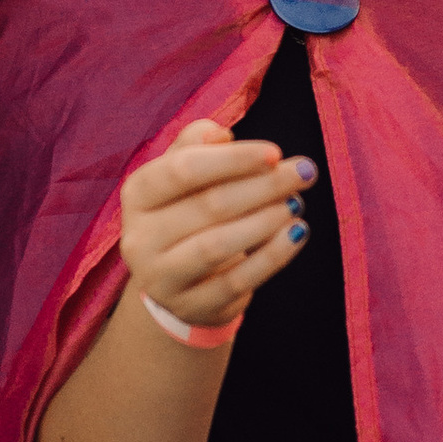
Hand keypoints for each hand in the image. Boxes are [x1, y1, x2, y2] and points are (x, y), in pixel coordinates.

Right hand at [118, 116, 310, 334]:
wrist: (177, 280)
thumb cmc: (187, 211)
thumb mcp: (183, 173)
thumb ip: (197, 145)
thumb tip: (221, 135)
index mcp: (138, 193)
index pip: (182, 170)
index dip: (233, 160)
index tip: (276, 152)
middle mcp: (139, 237)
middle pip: (208, 205)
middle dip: (263, 186)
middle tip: (305, 173)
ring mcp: (161, 277)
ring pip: (218, 246)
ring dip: (266, 221)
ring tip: (297, 203)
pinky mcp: (191, 306)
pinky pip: (237, 281)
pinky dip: (272, 256)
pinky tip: (296, 234)